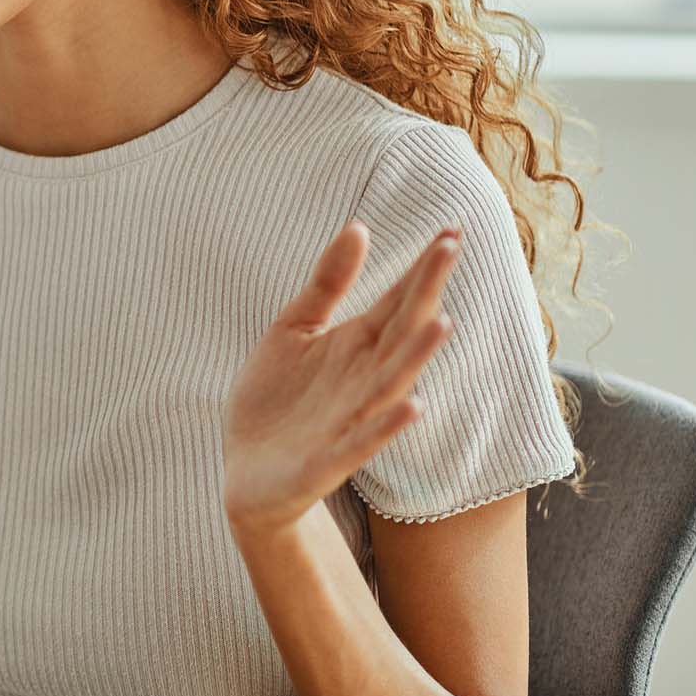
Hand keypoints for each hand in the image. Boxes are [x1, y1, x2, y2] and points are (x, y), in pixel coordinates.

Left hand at [221, 219, 461, 536]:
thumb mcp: (294, 329)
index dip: (422, 268)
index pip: (397, 301)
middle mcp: (363, 379)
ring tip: (443, 322)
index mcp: (355, 346)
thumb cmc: (276, 399)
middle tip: (451, 250)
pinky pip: (364, 440)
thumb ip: (327, 284)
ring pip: (392, 385)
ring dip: (417, 356)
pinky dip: (388, 425)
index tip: (451, 230)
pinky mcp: (330, 459)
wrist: (245, 469)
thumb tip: (359, 227)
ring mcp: (351, 419)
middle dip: (426, 293)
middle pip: (402, 332)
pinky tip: (412, 406)